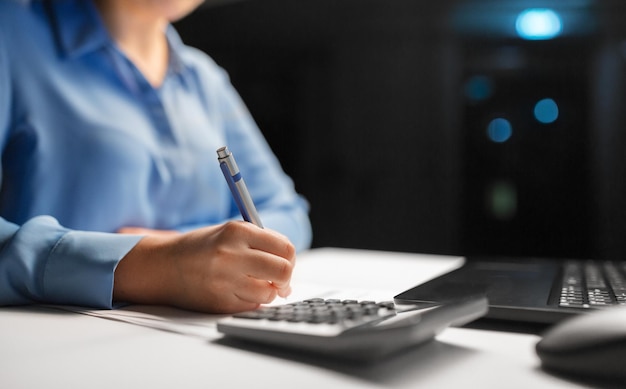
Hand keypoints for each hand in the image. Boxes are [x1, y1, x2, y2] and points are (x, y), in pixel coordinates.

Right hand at [113, 221, 295, 312]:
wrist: (165, 266)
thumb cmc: (204, 248)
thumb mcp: (231, 232)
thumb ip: (261, 242)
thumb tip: (290, 263)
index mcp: (237, 231)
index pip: (285, 247)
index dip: (290, 257)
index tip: (285, 262)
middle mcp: (231, 254)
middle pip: (283, 271)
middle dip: (286, 277)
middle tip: (280, 280)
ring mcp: (225, 280)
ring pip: (269, 292)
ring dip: (269, 291)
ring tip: (259, 285)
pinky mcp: (220, 302)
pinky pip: (253, 305)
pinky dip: (253, 300)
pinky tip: (241, 291)